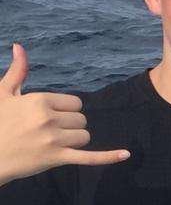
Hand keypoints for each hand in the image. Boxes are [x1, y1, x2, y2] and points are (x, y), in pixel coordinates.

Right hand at [0, 44, 128, 185]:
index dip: (66, 111)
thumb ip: (18, 71)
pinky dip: (108, 157)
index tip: (50, 117)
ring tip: (52, 143)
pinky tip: (125, 155)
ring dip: (74, 140)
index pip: (76, 103)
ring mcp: (53, 139)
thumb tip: (19, 47)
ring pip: (85, 136)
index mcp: (39, 100)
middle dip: (70, 125)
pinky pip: (89, 157)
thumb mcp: (4, 94)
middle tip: (47, 132)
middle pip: (81, 119)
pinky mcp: (56, 158)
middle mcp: (48, 118)